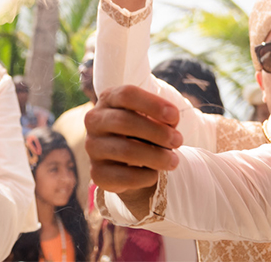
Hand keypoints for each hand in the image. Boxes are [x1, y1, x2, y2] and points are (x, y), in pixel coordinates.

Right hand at [85, 85, 182, 203]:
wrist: (129, 163)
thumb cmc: (144, 133)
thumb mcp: (154, 119)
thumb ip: (163, 118)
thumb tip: (171, 122)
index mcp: (108, 99)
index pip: (126, 94)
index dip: (152, 104)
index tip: (174, 116)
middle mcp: (94, 121)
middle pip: (124, 121)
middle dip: (157, 132)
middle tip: (178, 141)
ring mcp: (92, 147)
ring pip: (125, 150)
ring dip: (156, 156)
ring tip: (173, 161)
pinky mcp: (97, 173)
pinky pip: (124, 176)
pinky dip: (145, 176)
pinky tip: (154, 174)